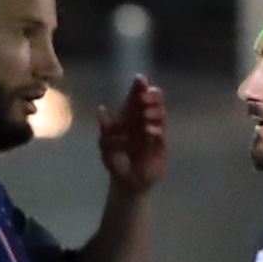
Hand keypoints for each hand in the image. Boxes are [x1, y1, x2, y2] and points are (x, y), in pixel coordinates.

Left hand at [98, 77, 170, 193]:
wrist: (126, 183)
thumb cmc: (116, 162)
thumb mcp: (106, 145)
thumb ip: (105, 128)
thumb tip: (101, 109)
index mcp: (130, 118)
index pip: (137, 98)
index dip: (140, 87)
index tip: (140, 79)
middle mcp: (144, 122)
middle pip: (153, 102)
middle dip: (151, 95)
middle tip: (143, 96)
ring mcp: (153, 133)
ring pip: (161, 115)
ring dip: (155, 111)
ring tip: (144, 114)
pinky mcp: (159, 147)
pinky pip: (161, 135)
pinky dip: (156, 130)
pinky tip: (148, 130)